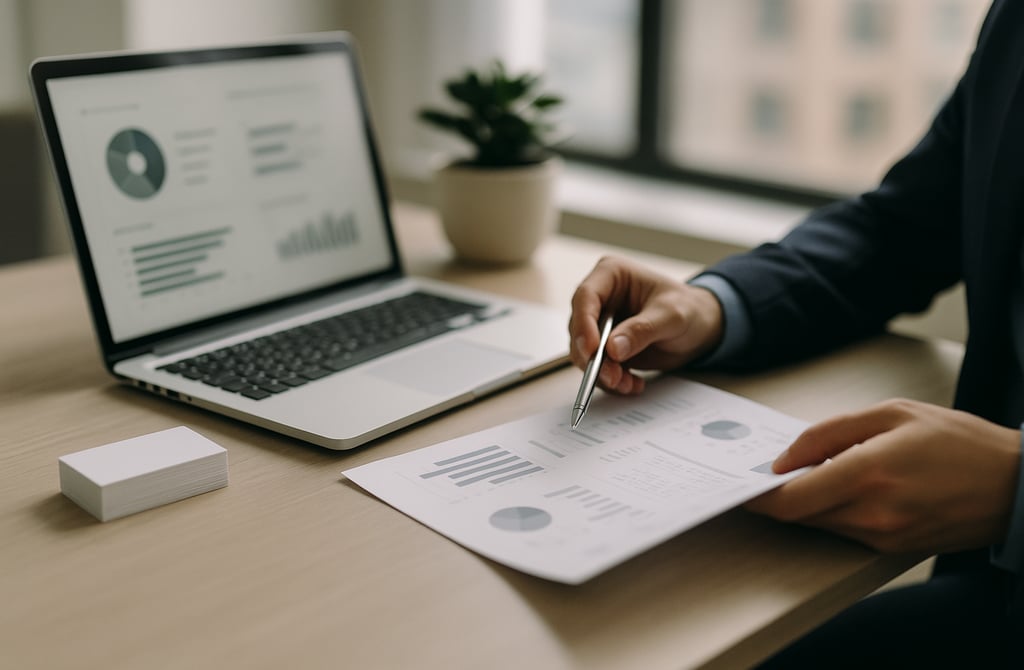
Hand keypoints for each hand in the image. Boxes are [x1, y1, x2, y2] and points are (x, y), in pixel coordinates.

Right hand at [568, 256, 724, 394]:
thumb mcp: (671, 316)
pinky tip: (632, 384)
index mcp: (611, 274)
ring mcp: (600, 324)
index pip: (586, 297)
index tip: (592, 350)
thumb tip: (613, 349)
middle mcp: (600, 298)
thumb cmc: (688, 309)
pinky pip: (597, 367)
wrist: (699, 328)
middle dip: (593, 357)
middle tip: (612, 376)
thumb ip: (642, 330)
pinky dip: (611, 381)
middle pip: (579, 328)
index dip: (583, 324)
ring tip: (627, 384)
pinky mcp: (605, 347)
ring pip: (584, 352)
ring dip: (602, 373)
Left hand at [745, 399, 1021, 553]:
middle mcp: (873, 513)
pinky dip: (832, 512)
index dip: (757, 496)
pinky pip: (844, 531)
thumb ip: (829, 433)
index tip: (738, 485)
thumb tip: (784, 459)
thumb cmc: (958, 441)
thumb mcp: (892, 414)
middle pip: (799, 515)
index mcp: (869, 473)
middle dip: (778, 496)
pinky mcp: (893, 550)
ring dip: (806, 503)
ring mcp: (884, 537)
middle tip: (766, 472)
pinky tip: (843, 488)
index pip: (791, 500)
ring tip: (812, 472)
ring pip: (819, 524)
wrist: (1015, 486)